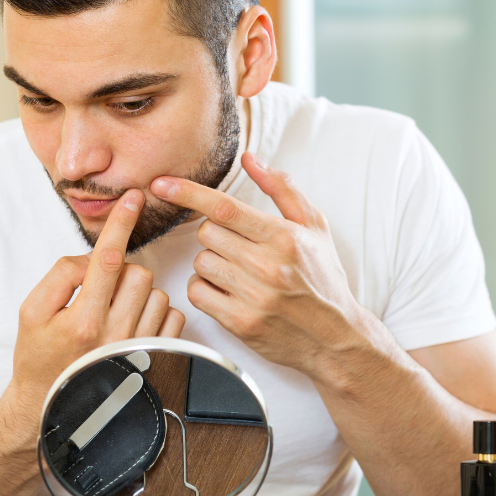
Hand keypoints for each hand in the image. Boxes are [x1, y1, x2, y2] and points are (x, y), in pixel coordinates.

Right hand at [6, 189, 184, 425]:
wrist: (56, 409)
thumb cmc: (39, 358)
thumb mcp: (31, 312)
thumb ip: (60, 276)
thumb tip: (91, 258)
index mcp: (81, 320)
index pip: (108, 259)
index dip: (121, 223)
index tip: (133, 198)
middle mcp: (115, 335)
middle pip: (138, 272)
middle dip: (123, 271)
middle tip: (102, 291)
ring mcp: (140, 349)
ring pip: (156, 292)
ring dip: (138, 293)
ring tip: (115, 314)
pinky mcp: (159, 360)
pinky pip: (173, 315)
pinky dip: (157, 312)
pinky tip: (135, 326)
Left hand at [150, 152, 364, 376]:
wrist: (335, 337)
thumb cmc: (323, 279)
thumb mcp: (314, 227)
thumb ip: (282, 189)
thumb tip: (250, 159)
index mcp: (284, 238)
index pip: (224, 208)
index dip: (187, 193)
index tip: (160, 184)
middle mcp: (268, 266)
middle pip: (206, 234)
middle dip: (215, 236)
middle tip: (238, 247)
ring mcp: (253, 297)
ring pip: (200, 262)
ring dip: (211, 263)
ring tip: (237, 272)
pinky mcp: (240, 323)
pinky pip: (197, 293)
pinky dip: (205, 289)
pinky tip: (227, 291)